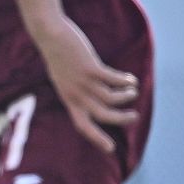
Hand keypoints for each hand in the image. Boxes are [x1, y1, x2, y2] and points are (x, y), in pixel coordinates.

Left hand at [29, 14, 138, 152]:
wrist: (49, 35)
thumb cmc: (57, 55)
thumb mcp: (62, 78)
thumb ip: (75, 90)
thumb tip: (91, 97)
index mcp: (68, 99)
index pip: (82, 126)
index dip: (96, 138)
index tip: (110, 148)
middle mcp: (75, 94)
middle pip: (103, 116)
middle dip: (121, 119)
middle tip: (134, 117)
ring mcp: (82, 81)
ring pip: (111, 98)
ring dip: (126, 97)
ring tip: (133, 91)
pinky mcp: (90, 67)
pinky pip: (114, 80)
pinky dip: (125, 81)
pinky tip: (130, 79)